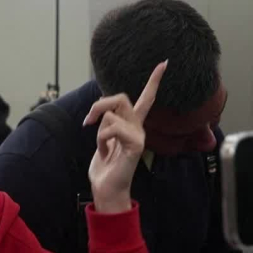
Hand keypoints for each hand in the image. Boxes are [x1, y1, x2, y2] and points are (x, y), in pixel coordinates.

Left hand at [84, 61, 167, 212]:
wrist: (107, 189)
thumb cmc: (104, 167)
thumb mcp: (102, 139)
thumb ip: (106, 122)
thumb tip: (101, 106)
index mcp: (132, 126)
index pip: (146, 99)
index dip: (154, 81)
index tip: (164, 63)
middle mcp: (138, 128)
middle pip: (120, 97)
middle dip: (99, 105)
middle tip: (88, 120)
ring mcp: (139, 136)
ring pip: (112, 113)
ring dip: (98, 128)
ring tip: (102, 146)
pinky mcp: (135, 144)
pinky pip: (112, 128)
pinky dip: (101, 138)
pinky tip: (106, 151)